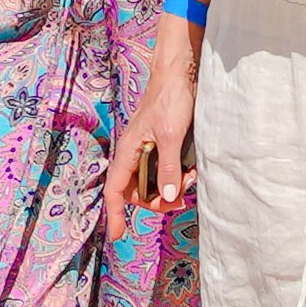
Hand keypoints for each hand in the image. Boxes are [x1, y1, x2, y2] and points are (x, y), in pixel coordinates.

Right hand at [104, 62, 197, 223]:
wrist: (180, 71)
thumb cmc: (171, 97)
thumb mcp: (172, 135)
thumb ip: (169, 168)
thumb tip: (167, 198)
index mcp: (128, 150)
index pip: (115, 190)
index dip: (114, 214)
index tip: (118, 235)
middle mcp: (134, 152)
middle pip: (136, 191)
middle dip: (156, 200)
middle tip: (180, 199)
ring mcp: (147, 147)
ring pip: (152, 181)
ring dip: (169, 188)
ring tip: (189, 180)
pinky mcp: (161, 143)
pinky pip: (164, 169)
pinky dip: (175, 175)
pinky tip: (190, 170)